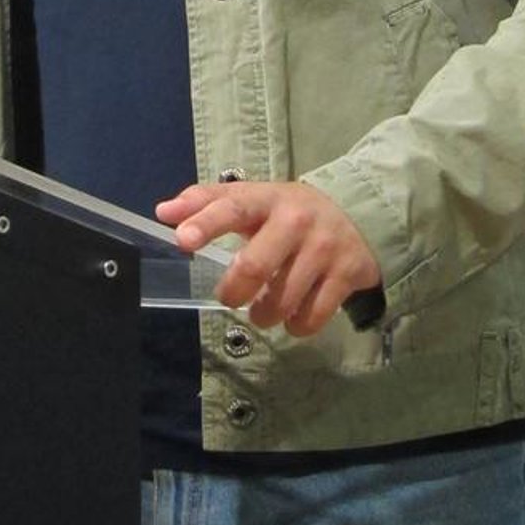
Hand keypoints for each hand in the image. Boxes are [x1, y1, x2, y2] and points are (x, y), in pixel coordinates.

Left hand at [155, 179, 381, 337]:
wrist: (360, 214)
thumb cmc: (289, 212)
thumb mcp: (253, 199)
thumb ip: (208, 204)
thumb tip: (163, 212)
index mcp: (268, 199)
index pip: (232, 207)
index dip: (206, 223)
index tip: (182, 240)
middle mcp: (297, 221)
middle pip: (255, 265)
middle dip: (234, 292)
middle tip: (230, 297)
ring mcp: (325, 248)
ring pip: (282, 300)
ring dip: (264, 315)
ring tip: (265, 307)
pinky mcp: (348, 274)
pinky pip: (312, 317)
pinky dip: (296, 325)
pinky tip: (294, 313)